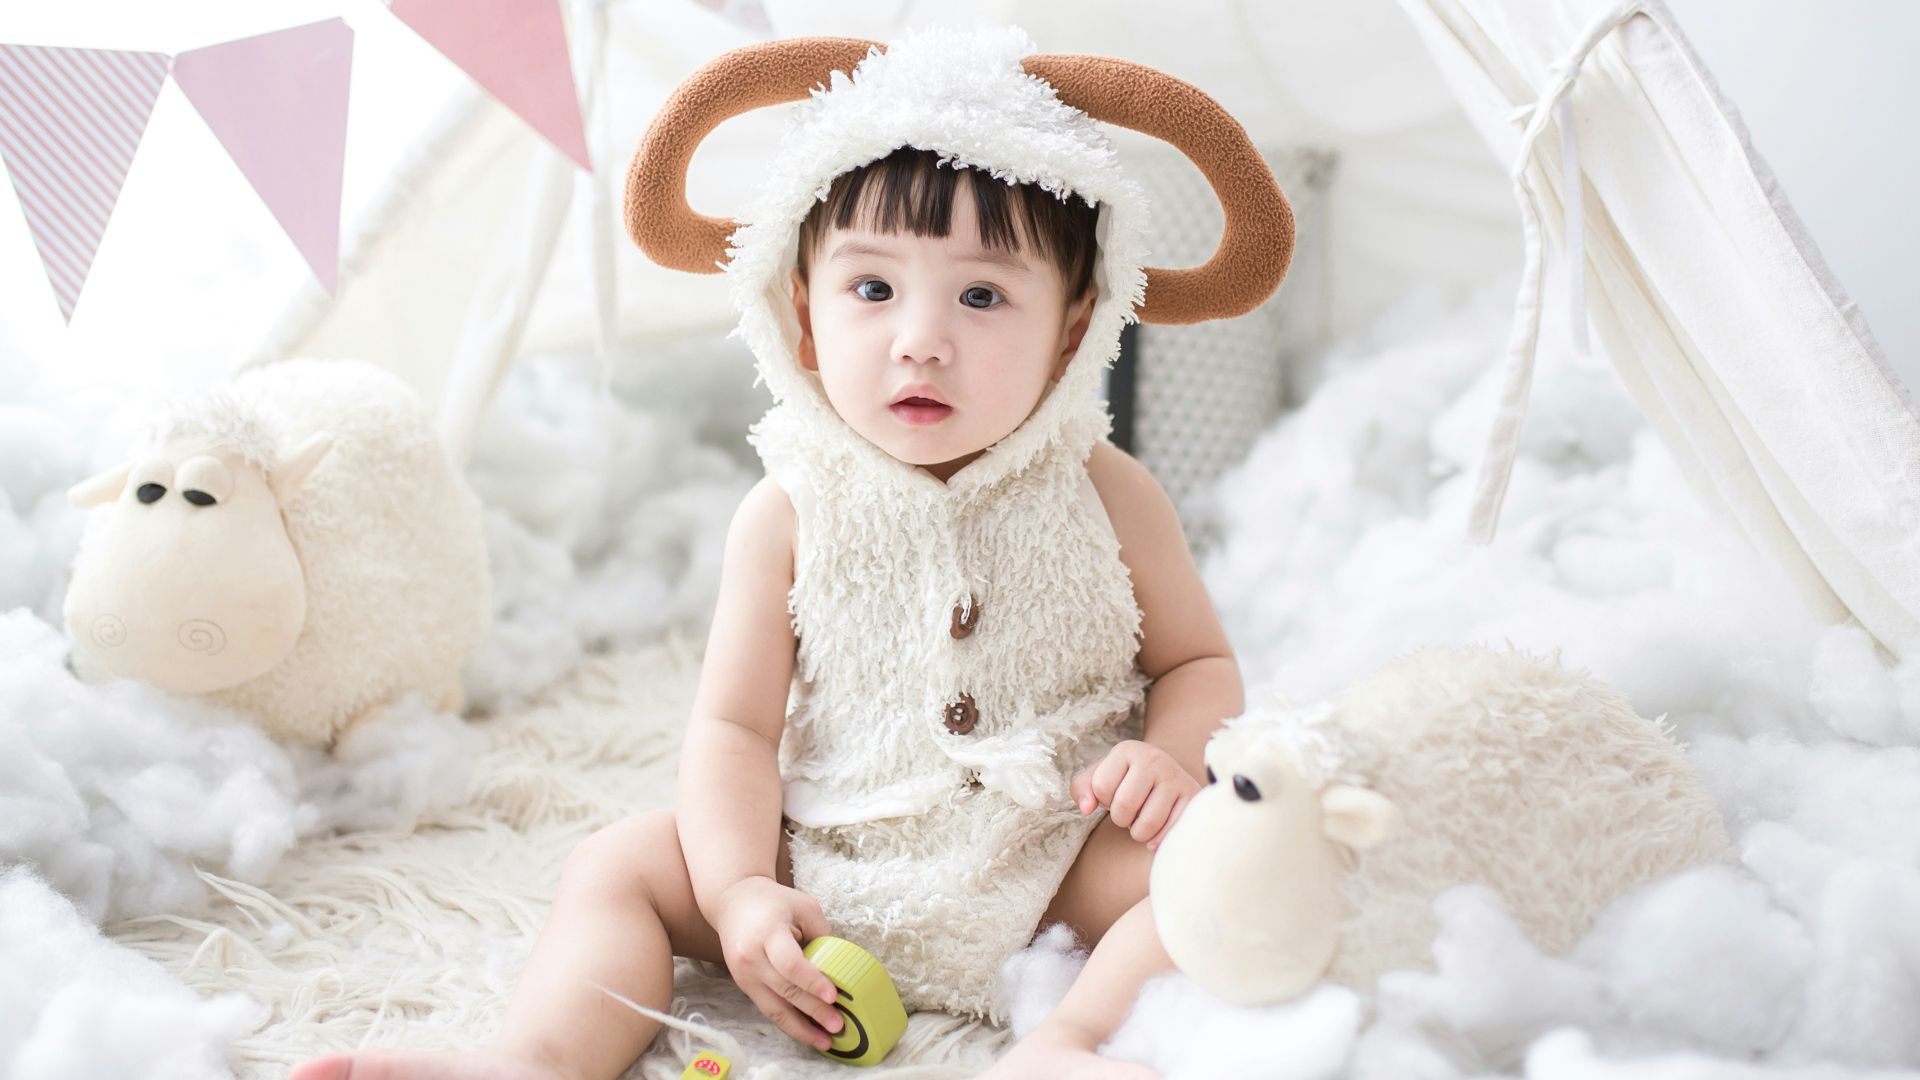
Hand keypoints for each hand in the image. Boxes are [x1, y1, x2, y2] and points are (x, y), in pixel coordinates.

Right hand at [710, 875, 844, 1050]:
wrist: (733, 902)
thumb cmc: (774, 902)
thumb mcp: (803, 906)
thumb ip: (822, 934)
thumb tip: (841, 969)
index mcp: (767, 933)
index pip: (790, 964)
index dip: (812, 982)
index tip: (833, 996)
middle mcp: (751, 958)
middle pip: (785, 990)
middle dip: (814, 1011)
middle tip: (839, 1025)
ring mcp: (744, 975)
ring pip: (774, 1009)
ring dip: (801, 1029)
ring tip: (826, 1041)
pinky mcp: (744, 986)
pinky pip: (768, 1009)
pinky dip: (789, 1023)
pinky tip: (808, 1032)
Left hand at [1070, 739, 1201, 850]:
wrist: (1166, 774)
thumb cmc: (1126, 780)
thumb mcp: (1099, 776)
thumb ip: (1081, 790)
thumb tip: (1086, 809)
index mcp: (1127, 750)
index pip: (1101, 787)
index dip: (1103, 800)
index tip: (1114, 795)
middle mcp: (1154, 759)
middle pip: (1123, 807)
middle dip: (1120, 819)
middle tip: (1129, 813)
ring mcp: (1177, 778)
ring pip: (1147, 824)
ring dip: (1139, 832)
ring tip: (1143, 820)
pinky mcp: (1194, 799)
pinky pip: (1169, 833)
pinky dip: (1157, 841)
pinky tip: (1157, 832)